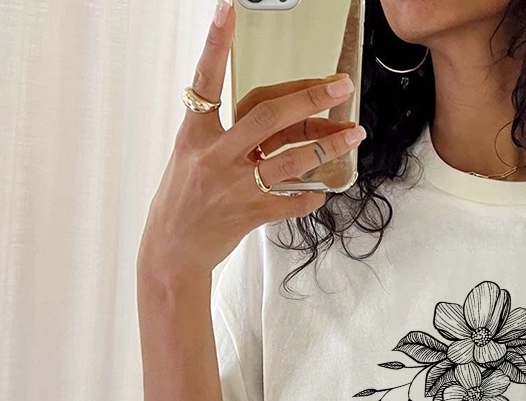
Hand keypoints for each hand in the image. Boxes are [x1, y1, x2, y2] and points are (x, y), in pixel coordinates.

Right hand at [139, 0, 365, 279]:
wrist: (172, 252)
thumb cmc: (181, 201)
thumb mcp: (190, 156)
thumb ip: (225, 135)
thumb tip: (272, 120)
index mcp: (195, 134)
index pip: (206, 82)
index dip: (215, 45)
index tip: (227, 10)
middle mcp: (216, 156)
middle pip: (268, 117)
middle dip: (309, 98)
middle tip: (340, 85)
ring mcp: (235, 186)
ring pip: (290, 159)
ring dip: (328, 146)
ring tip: (354, 135)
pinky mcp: (250, 215)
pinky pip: (291, 202)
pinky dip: (311, 195)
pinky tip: (323, 190)